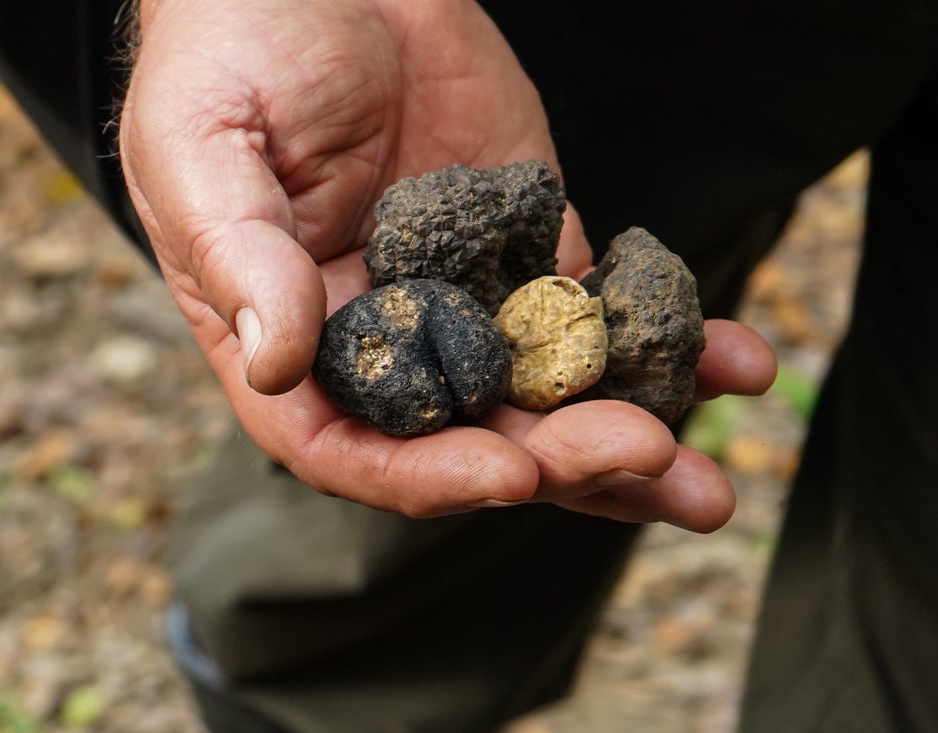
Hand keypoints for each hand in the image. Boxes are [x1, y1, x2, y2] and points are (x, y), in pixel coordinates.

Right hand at [120, 0, 775, 530]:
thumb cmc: (227, 50)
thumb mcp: (204, 148)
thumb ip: (239, 253)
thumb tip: (275, 362)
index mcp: (286, 339)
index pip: (352, 446)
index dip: (428, 474)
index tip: (510, 470)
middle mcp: (380, 337)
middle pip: (471, 433)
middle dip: (562, 461)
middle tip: (651, 456)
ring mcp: (462, 294)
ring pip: (548, 396)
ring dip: (629, 436)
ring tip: (709, 476)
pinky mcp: (531, 239)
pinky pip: (601, 311)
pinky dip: (668, 342)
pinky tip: (734, 361)